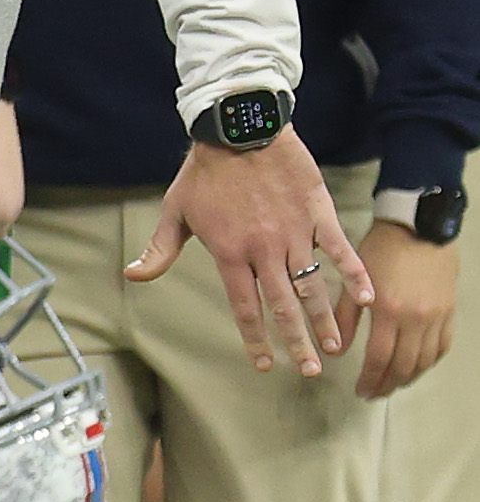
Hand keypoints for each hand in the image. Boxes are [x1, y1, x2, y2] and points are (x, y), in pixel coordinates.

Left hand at [128, 130, 371, 375]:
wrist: (238, 129)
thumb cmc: (204, 172)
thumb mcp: (175, 210)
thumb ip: (159, 249)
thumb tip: (134, 276)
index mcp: (230, 252)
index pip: (245, 306)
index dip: (255, 337)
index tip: (263, 364)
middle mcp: (264, 249)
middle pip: (283, 305)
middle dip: (297, 342)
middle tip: (309, 372)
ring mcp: (293, 232)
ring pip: (313, 285)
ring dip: (325, 319)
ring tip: (336, 348)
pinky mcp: (316, 214)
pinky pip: (339, 249)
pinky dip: (355, 274)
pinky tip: (368, 299)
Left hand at [344, 219, 457, 399]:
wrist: (418, 229)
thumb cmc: (380, 250)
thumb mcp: (354, 280)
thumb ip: (345, 317)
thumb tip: (336, 350)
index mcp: (389, 310)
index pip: (379, 357)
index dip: (370, 378)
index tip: (359, 390)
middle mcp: (416, 319)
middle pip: (403, 365)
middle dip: (387, 384)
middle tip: (373, 393)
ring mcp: (436, 318)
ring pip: (424, 361)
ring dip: (407, 378)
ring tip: (391, 385)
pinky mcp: (449, 313)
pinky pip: (441, 348)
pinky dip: (427, 363)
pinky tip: (414, 367)